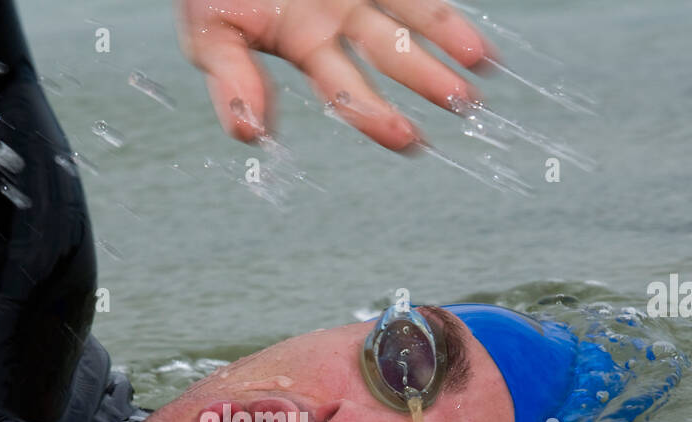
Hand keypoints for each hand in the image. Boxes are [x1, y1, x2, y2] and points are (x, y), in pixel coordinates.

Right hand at [174, 0, 497, 150]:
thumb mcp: (208, 33)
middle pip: (391, 55)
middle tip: (465, 106)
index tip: (408, 139)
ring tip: (482, 62)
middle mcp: (339, 16)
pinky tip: (472, 33)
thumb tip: (250, 136)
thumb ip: (231, 81)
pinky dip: (442, 9)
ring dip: (447, 38)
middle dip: (428, 81)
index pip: (345, 90)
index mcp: (304, 44)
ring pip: (412, 14)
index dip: (375, 116)